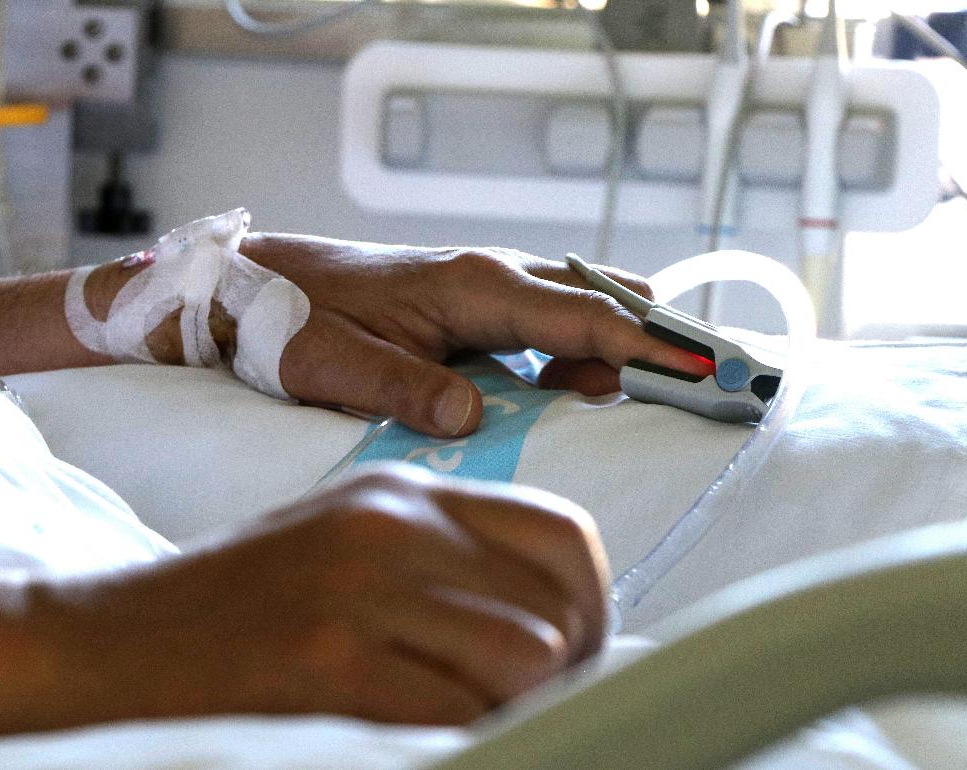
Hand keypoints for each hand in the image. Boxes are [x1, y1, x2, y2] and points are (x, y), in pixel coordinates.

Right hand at [56, 464, 609, 725]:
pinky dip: (452, 733)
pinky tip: (396, 727)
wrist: (113, 638)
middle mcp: (392, 523)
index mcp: (402, 492)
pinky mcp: (330, 657)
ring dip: (503, 707)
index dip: (587, 611)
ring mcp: (360, 586)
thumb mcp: (346, 551)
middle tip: (505, 704)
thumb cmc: (236, 609)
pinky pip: (460, 709)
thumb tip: (551, 629)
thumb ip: (443, 569)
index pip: (564, 535)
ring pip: (527, 659)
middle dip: (557, 672)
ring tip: (439, 712)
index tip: (567, 659)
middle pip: (560, 607)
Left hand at [239, 235, 710, 436]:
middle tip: (705, 384)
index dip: (649, 346)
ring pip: (580, 304)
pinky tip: (585, 388)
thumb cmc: (294, 322)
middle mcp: (491, 275)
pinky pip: (549, 320)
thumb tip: (472, 418)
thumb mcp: (335, 367)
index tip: (707, 369)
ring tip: (665, 391)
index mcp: (472, 286)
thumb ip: (405, 390)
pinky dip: (583, 347)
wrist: (259, 287)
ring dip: (622, 343)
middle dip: (655, 336)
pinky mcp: (475, 304)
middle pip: (601, 298)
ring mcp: (486, 286)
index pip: (583, 316)